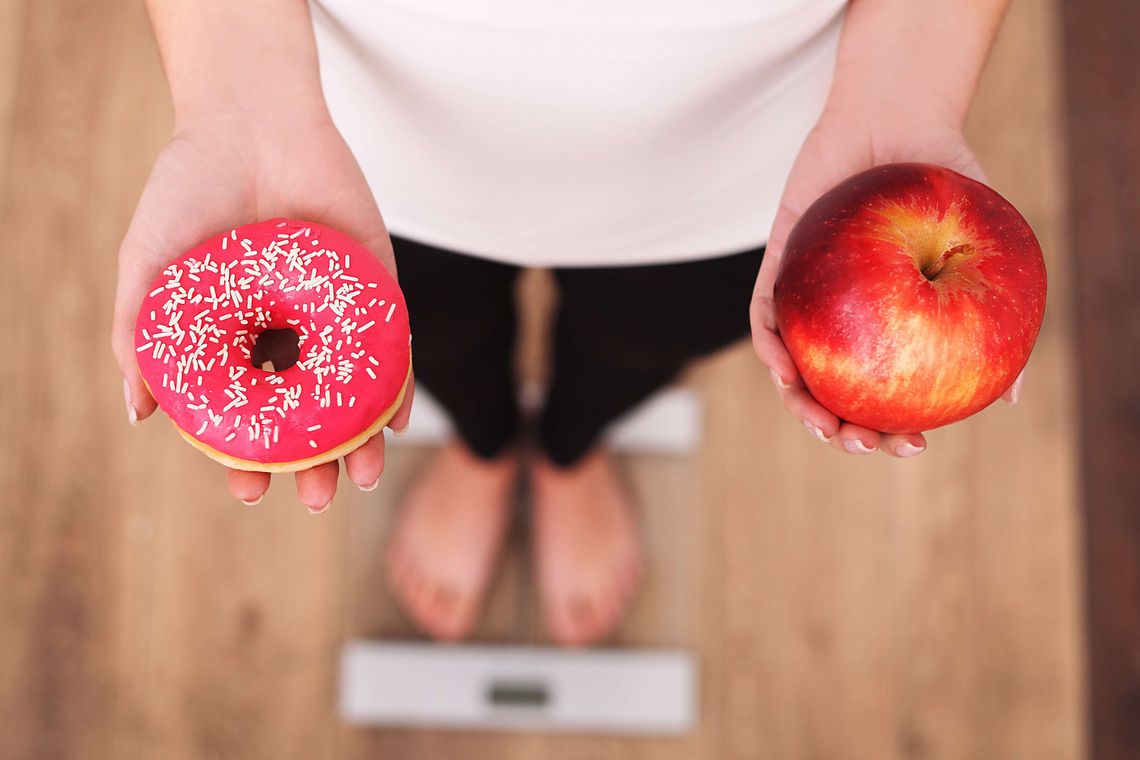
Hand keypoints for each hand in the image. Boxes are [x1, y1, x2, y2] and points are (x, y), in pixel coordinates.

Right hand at [111, 103, 413, 509]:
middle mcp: (289, 335)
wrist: (249, 120)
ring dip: (359, 440)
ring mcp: (334, 314)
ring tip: (358, 477)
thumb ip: (140, 335)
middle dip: (313, 463)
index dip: (249, 457)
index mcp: (238, 339)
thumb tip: (138, 414)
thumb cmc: (189, 190)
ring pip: (353, 392)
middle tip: (317, 497)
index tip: (250, 491)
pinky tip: (394, 422)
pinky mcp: (376, 287)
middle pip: (308, 414)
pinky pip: (393, 346)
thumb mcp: (149, 266)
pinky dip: (396, 385)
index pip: (248, 414)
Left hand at [749, 107, 1021, 456]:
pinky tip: (785, 367)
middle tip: (862, 444)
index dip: (891, 428)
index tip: (911, 446)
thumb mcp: (981, 249)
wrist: (898, 118)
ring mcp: (807, 296)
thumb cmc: (943, 182)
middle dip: (841, 431)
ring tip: (823, 424)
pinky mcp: (777, 266)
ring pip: (792, 367)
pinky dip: (770, 346)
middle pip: (832, 391)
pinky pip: (764, 315)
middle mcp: (845, 318)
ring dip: (800, 403)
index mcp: (887, 324)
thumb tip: (1011, 396)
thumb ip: (993, 315)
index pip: (883, 392)